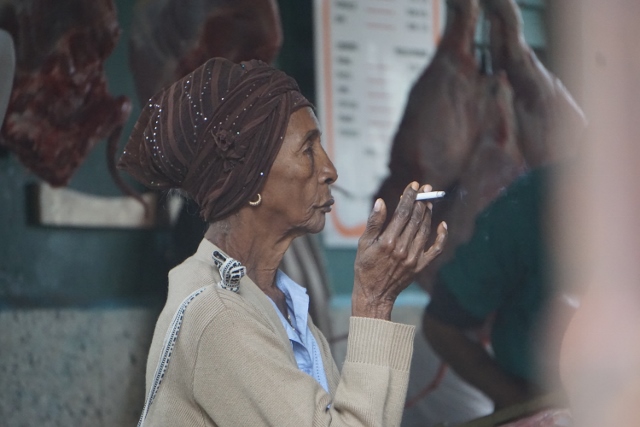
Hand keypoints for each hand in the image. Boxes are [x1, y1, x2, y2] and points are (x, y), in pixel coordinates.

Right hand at [352, 182, 447, 319]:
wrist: (374, 294)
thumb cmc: (365, 267)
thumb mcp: (363, 244)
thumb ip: (374, 223)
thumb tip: (380, 203)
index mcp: (388, 242)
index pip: (402, 213)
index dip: (409, 197)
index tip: (414, 186)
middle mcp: (403, 249)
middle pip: (415, 219)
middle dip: (421, 201)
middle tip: (426, 188)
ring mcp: (414, 258)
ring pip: (425, 229)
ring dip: (428, 213)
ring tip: (429, 201)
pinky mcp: (420, 266)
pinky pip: (435, 249)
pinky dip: (441, 236)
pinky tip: (442, 224)